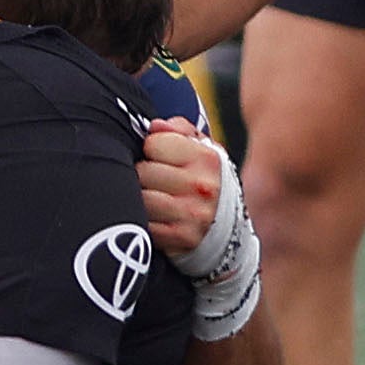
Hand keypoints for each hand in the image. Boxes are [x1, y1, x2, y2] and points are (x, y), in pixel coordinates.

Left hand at [138, 125, 223, 256]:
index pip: (153, 143)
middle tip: (154, 179)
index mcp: (206, 158)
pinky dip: (144, 220)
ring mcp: (192, 214)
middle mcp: (202, 186)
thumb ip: (177, 130)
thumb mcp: (199, 148)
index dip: (152, 148)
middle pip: (144, 171)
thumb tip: (155, 126)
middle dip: (143, 174)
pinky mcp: (181, 238)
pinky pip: (144, 224)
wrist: (224, 225)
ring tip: (153, 196)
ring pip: (141, 199)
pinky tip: (156, 216)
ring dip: (140, 198)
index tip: (159, 156)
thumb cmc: (202, 179)